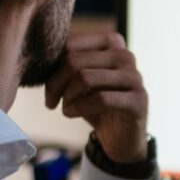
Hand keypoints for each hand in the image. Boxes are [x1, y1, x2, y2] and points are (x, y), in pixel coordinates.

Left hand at [45, 32, 148, 162]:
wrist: (119, 137)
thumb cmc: (95, 104)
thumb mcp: (78, 80)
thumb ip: (66, 62)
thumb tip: (41, 52)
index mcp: (111, 42)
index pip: (70, 44)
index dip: (51, 67)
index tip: (47, 86)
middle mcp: (125, 55)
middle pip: (74, 61)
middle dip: (55, 84)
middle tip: (50, 101)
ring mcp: (134, 77)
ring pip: (85, 78)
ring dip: (67, 97)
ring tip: (65, 108)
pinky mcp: (138, 100)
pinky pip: (101, 99)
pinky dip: (79, 107)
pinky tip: (72, 114)